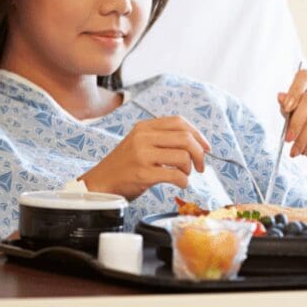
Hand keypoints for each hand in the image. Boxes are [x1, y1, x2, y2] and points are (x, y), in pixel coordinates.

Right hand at [79, 116, 210, 200]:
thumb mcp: (140, 143)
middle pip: (185, 138)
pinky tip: (180, 184)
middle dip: (199, 153)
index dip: (198, 134)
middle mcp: (143, 138)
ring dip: (190, 169)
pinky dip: (184, 181)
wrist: (101, 182)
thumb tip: (196, 143)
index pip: (179, 122)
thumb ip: (162, 138)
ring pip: (183, 157)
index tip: (206, 147)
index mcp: (144, 127)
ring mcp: (142, 156)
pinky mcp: (142, 174)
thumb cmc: (125, 166)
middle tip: (200, 166)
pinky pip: (175, 176)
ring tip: (184, 175)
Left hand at [278, 69, 306, 172]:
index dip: (294, 90)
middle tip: (288, 138)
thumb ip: (288, 111)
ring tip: (296, 149)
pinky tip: (306, 150)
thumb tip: (280, 96)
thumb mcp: (295, 125)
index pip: (305, 76)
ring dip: (302, 137)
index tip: (286, 107)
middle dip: (295, 121)